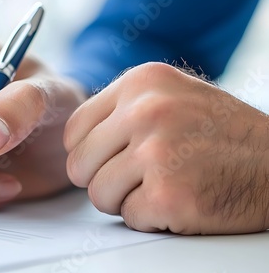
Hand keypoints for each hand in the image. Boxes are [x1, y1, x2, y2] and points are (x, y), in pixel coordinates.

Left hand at [64, 62, 268, 234]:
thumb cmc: (224, 135)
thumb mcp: (171, 96)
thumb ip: (123, 110)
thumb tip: (77, 140)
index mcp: (141, 82)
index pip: (74, 130)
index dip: (89, 154)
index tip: (112, 159)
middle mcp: (145, 110)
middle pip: (80, 164)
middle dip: (104, 179)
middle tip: (138, 178)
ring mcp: (157, 151)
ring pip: (98, 194)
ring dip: (127, 200)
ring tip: (162, 186)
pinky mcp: (169, 193)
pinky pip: (129, 217)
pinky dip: (151, 217)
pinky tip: (180, 199)